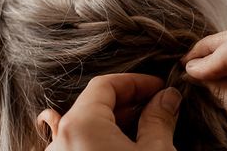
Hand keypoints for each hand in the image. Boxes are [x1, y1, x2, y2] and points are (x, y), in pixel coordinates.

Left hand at [39, 73, 181, 150]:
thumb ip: (159, 119)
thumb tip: (167, 98)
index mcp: (79, 125)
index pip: (106, 85)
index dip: (137, 82)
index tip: (160, 87)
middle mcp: (59, 141)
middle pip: (95, 106)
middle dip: (130, 104)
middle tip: (159, 108)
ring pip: (87, 129)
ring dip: (118, 125)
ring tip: (148, 132)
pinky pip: (81, 147)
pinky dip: (104, 142)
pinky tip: (127, 148)